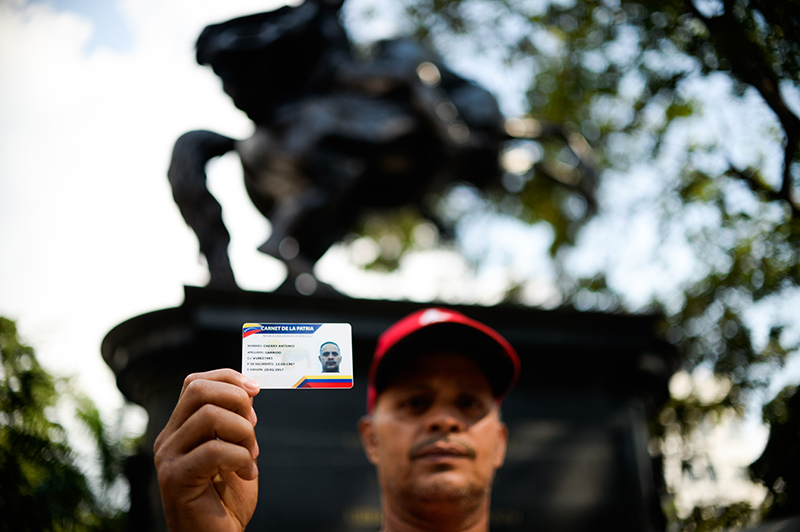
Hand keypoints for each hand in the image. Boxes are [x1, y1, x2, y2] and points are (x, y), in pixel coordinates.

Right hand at [154, 369, 260, 531]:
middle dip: (237, 399)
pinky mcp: (175, 479)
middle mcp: (168, 439)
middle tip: (254, 426)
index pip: (195, 382)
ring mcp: (169, 458)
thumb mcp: (235, 450)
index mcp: (180, 429)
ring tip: (252, 454)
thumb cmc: (226, 500)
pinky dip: (241, 458)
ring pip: (209, 415)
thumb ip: (236, 422)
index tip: (256, 389)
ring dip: (243, 432)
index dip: (228, 377)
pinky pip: (215, 450)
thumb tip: (249, 389)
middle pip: (198, 390)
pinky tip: (248, 474)